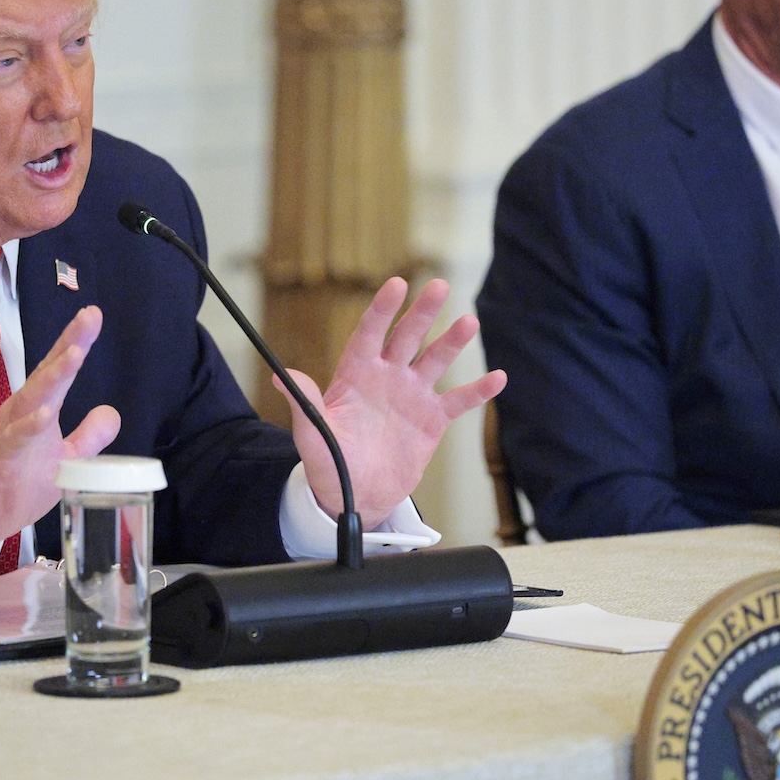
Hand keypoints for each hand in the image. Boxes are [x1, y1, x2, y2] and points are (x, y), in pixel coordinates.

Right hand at [0, 306, 120, 559]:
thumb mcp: (67, 458)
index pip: (59, 370)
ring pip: (33, 400)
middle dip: (69, 344)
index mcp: (37, 408)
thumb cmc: (23, 481)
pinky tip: (45, 414)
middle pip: (47, 373)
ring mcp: (10, 434)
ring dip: (54, 377)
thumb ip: (90, 435)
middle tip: (89, 317)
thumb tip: (112, 412)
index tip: (93, 315)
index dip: (75, 342)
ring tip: (74, 354)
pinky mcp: (2, 459)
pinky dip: (29, 427)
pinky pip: (15, 440)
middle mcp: (22, 413)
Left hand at [274, 277, 506, 527]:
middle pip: (407, 337)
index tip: (396, 285)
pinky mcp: (432, 419)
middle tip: (438, 286)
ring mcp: (412, 395)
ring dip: (452, 342)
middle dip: (422, 313)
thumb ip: (306, 405)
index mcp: (356, 375)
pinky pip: (459, 401)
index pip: (369, 334)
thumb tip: (281, 376)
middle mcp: (387, 377)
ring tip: (469, 323)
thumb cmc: (330, 462)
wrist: (357, 494)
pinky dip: (478, 391)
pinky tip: (498, 378)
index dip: (382, 310)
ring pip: (436, 361)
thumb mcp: (313, 435)